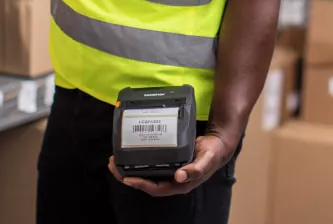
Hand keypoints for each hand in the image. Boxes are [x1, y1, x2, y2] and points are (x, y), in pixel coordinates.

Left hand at [109, 133, 236, 196]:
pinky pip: (149, 165)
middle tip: (114, 165)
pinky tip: (129, 153)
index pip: (156, 188)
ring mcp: (169, 172)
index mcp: (180, 183)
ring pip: (145, 175)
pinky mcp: (167, 162)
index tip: (126, 178)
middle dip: (128, 177)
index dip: (141, 184)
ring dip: (129, 170)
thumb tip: (179, 176)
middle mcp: (172, 180)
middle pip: (146, 183)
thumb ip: (196, 168)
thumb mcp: (207, 159)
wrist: (217, 145)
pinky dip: (138, 161)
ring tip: (116, 161)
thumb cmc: (213, 153)